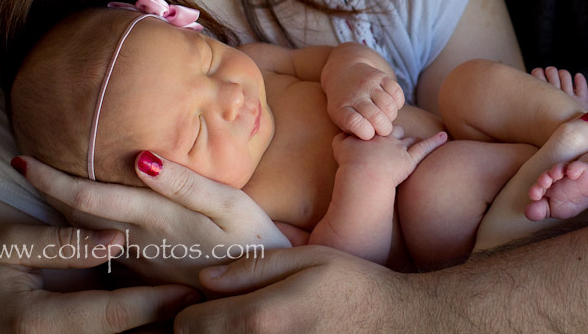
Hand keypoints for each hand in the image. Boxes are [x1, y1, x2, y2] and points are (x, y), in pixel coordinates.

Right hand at [0, 225, 197, 332]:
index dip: (154, 304)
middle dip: (162, 331)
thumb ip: (64, 242)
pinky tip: (154, 329)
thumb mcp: (5, 245)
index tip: (190, 292)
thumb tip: (118, 237)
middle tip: (204, 314)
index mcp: (36, 322)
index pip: (111, 314)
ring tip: (191, 322)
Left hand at [16, 153, 289, 287]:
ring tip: (43, 182)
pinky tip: (82, 215)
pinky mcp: (148, 270)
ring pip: (88, 233)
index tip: (22, 159)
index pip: (89, 197)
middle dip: (48, 190)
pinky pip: (103, 246)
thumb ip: (186, 184)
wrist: (264, 290)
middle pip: (78, 215)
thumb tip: (141, 158)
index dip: (53, 179)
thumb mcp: (230, 206)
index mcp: (154, 219)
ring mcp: (140, 259)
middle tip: (22, 163)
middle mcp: (139, 241)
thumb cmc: (253, 240)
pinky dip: (85, 226)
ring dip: (62, 208)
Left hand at [174, 246, 420, 332]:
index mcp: (261, 318)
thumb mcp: (309, 260)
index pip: (189, 326)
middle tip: (223, 314)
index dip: (190, 311)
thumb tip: (204, 278)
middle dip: (205, 331)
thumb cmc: (354, 287)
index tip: (206, 302)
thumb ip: (253, 267)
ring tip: (246, 325)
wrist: (399, 327)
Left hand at [324, 62, 405, 138]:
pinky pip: (397, 92)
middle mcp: (355, 94)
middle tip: (382, 130)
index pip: (354, 122)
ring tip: (385, 118)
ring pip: (389, 106)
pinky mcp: (381, 76)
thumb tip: (371, 143)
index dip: (365, 132)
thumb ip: (353, 131)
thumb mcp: (339, 118)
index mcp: (341, 108)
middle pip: (376, 116)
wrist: (344, 72)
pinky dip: (398, 103)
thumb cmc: (344, 104)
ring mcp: (368, 83)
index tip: (369, 135)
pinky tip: (391, 105)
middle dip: (384, 129)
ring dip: (391, 116)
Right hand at [331, 127, 447, 186]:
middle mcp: (386, 137)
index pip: (376, 125)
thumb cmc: (349, 162)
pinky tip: (444, 136)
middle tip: (394, 133)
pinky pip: (425, 148)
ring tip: (417, 137)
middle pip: (394, 130)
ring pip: (408, 140)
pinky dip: (435, 142)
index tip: (378, 126)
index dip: (377, 126)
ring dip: (411, 138)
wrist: (363, 174)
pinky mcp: (409, 160)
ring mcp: (399, 148)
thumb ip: (341, 138)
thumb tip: (342, 134)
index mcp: (371, 133)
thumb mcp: (339, 146)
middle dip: (394, 131)